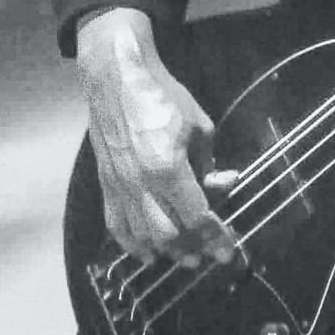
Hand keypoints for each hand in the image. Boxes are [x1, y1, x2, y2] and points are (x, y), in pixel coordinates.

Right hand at [76, 6, 236, 266]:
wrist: (118, 78)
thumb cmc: (164, 96)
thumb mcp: (200, 126)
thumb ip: (209, 163)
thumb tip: (222, 184)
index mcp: (168, 168)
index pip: (197, 216)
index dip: (216, 236)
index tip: (229, 251)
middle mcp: (140, 184)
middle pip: (169, 235)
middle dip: (191, 249)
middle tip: (207, 255)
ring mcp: (119, 186)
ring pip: (142, 235)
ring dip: (164, 250)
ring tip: (183, 256)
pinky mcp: (105, 183)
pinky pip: (116, 224)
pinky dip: (131, 243)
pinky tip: (146, 252)